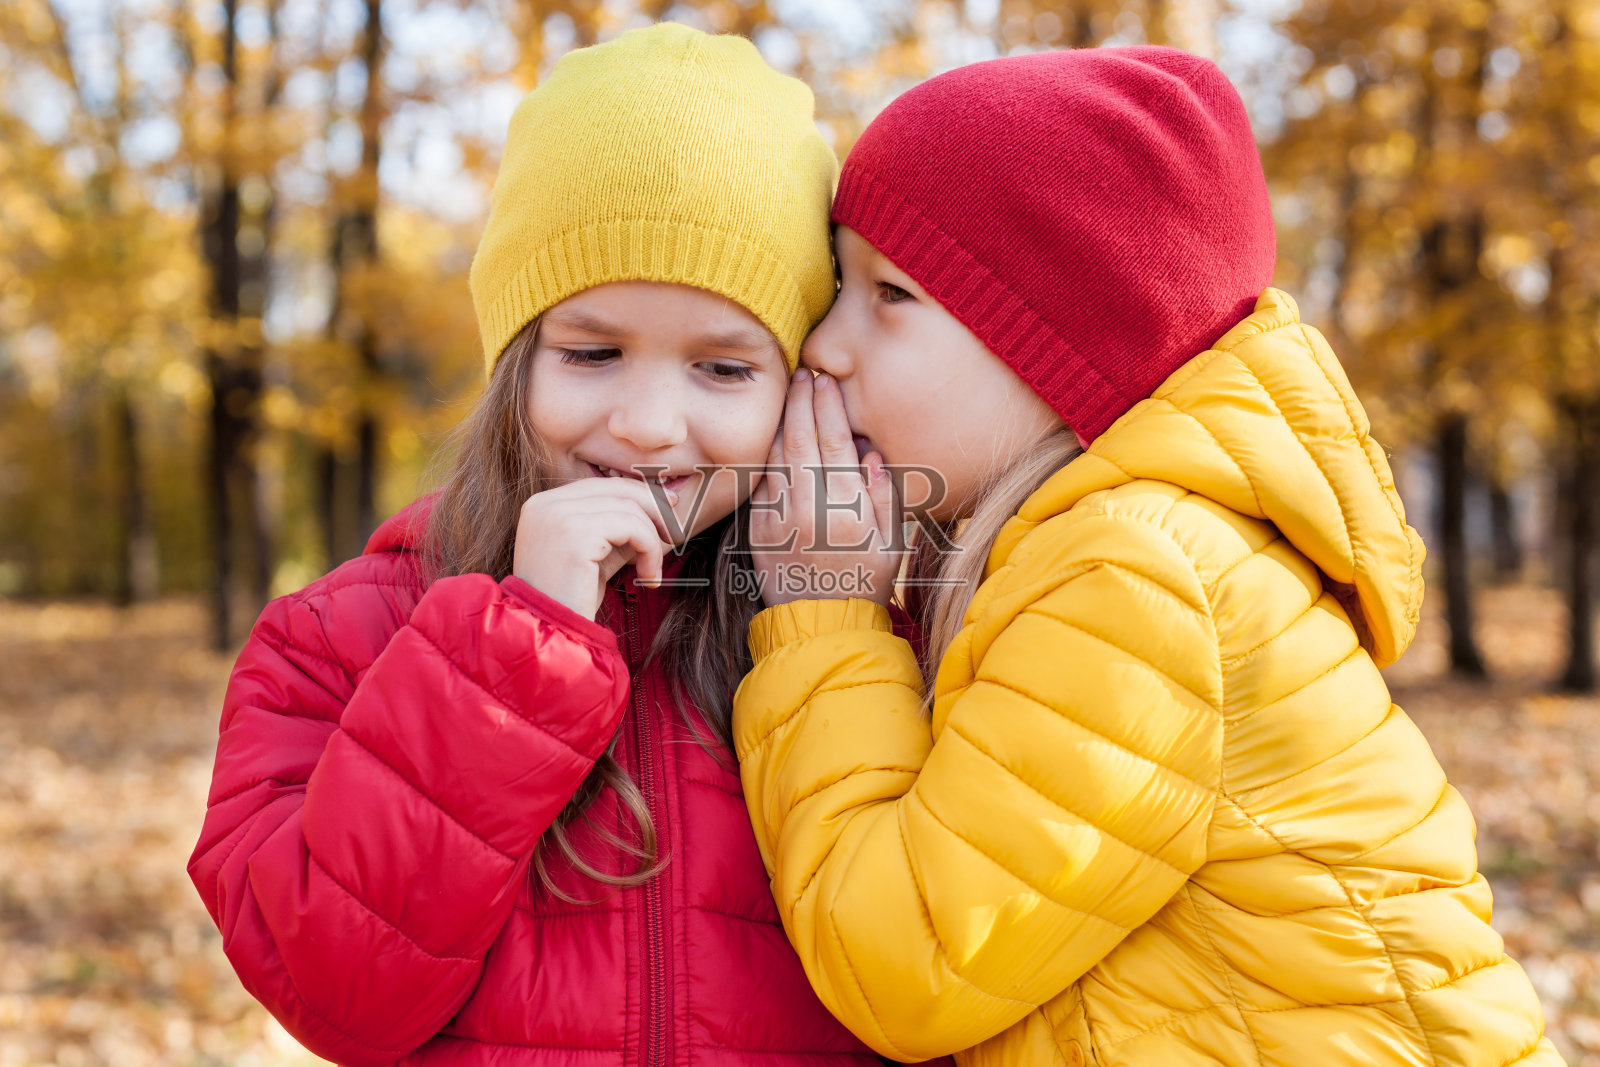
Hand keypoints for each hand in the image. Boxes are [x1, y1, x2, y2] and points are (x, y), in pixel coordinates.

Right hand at [513, 478, 677, 619]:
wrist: (548, 633)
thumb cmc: (570, 600)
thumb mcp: (595, 557)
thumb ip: (616, 531)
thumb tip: (657, 511)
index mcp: (543, 505)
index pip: (601, 485)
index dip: (638, 493)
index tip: (667, 507)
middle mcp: (546, 504)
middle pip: (616, 488)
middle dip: (653, 508)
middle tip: (674, 533)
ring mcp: (558, 516)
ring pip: (628, 508)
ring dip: (652, 541)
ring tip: (651, 572)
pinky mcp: (575, 534)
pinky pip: (631, 527)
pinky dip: (649, 550)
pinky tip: (648, 577)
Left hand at [750, 369, 901, 606]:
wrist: (823, 625)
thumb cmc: (866, 583)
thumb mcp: (892, 543)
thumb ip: (885, 497)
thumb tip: (871, 454)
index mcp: (846, 509)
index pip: (834, 442)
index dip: (828, 406)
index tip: (825, 380)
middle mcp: (809, 509)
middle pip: (800, 439)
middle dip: (801, 401)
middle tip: (803, 373)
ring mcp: (779, 519)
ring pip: (775, 456)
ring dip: (780, 421)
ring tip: (787, 394)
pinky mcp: (758, 530)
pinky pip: (760, 483)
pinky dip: (766, 456)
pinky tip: (772, 436)